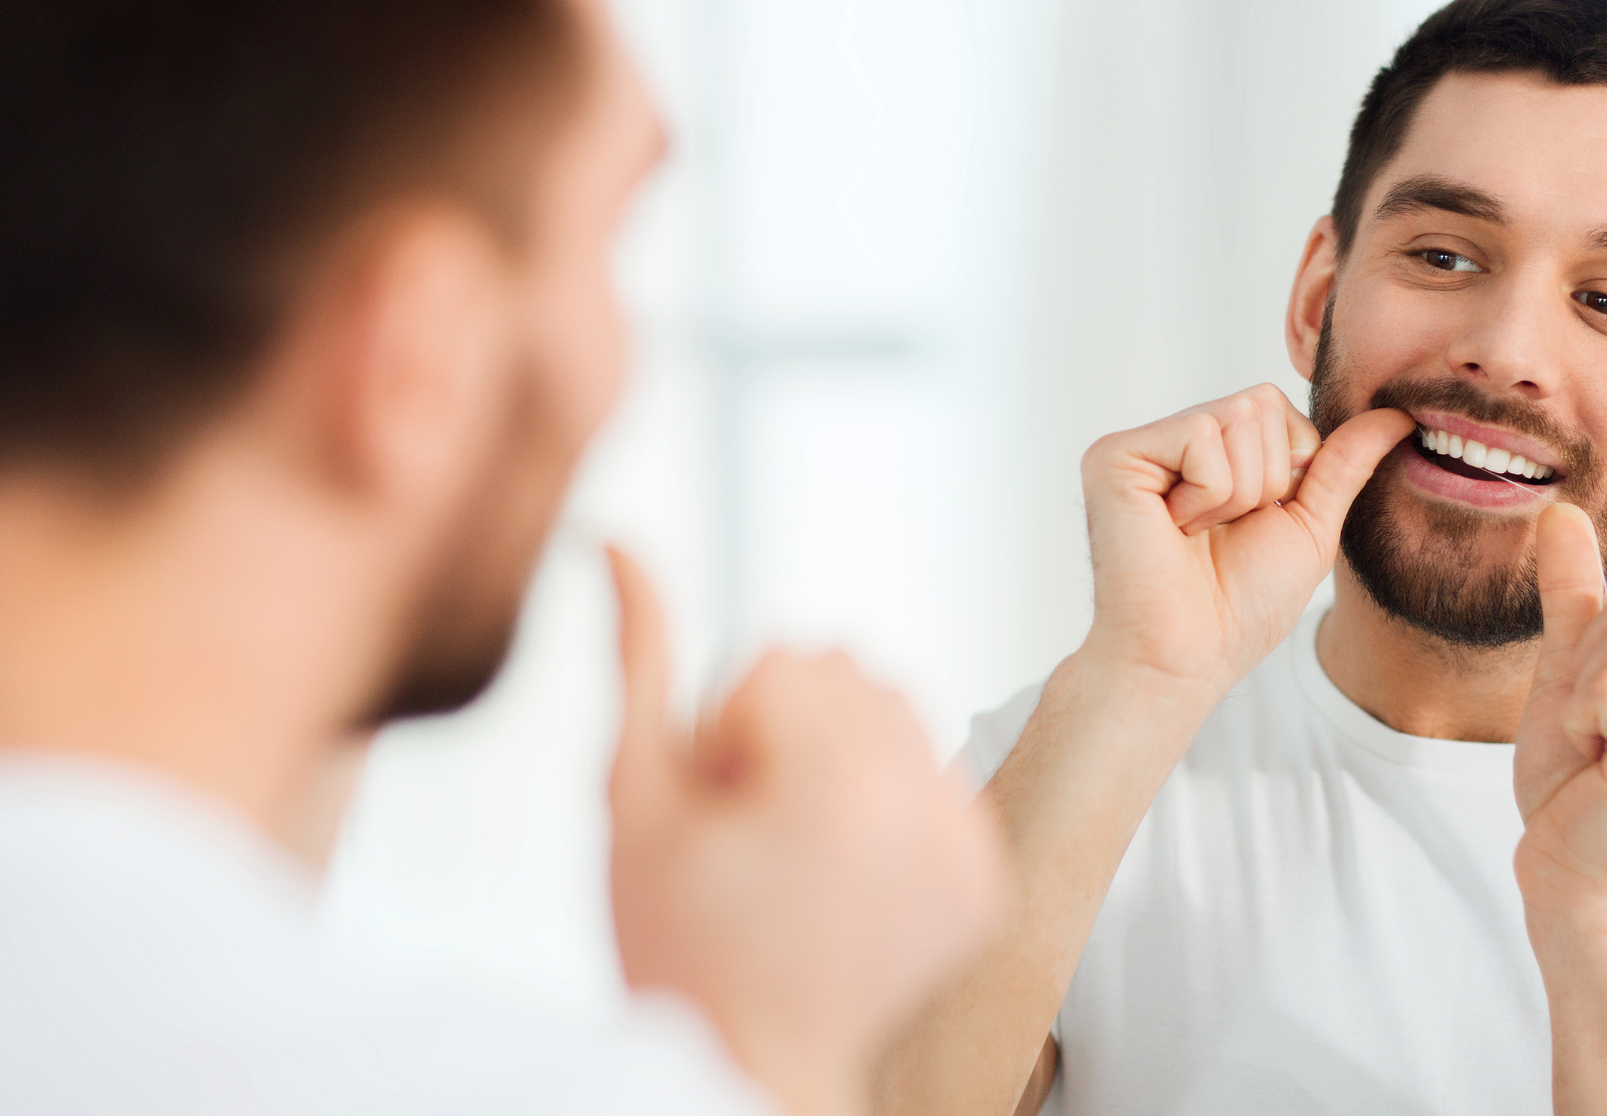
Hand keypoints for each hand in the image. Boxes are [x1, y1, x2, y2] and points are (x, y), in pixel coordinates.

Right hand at [603, 548, 1005, 1115]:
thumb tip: (620, 543)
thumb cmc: (676, 947)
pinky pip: (936, 771)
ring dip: (839, 755)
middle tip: (754, 830)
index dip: (724, 729)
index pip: (782, 659)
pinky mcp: (986, 878)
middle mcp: (922, 807)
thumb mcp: (632, 796)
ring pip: (896, 710)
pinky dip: (889, 803)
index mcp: (839, 785)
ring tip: (796, 848)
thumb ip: (639, 657)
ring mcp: (966, 846)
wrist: (750, 1065)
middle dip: (787, 730)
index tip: (719, 810)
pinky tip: (843, 872)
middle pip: (846, 669)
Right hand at [1076, 384, 1414, 702]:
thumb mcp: (1310, 525)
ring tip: (1196, 534)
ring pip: (1237, 417)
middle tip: (1221, 532)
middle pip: (1261, 403)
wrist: (1190, 657)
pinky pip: (1201, 437)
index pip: (1277, 406)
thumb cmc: (1241, 605)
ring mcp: (1141, 445)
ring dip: (1238, 494)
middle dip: (1265, 480)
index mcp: (1211, 451)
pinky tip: (1174, 529)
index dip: (1289, 470)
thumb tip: (1399, 415)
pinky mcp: (1114, 456)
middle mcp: (1171, 439)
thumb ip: (1345, 464)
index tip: (1251, 523)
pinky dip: (1208, 496)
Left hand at [1511, 504, 1606, 910]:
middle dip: (1587, 665)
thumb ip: (1573, 590)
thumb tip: (1560, 509)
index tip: (1601, 708)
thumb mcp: (1568, 664)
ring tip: (1600, 746)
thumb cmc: (1573, 773)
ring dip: (1582, 694)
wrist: (1567, 863)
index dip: (1594, 644)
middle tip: (1597, 731)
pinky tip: (1600, 765)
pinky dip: (1581, 720)